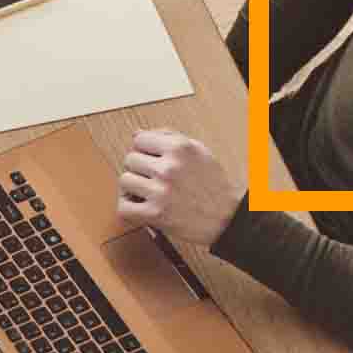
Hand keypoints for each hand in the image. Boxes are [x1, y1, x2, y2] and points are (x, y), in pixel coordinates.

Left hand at [114, 127, 241, 258]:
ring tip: (147, 193)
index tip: (150, 159)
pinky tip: (141, 207)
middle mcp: (169, 167)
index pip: (139, 139)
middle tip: (152, 179)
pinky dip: (129, 209)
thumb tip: (137, 133)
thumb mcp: (199, 151)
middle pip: (130, 159)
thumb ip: (168, 137)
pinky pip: (124, 207)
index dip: (143, 150)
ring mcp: (161, 191)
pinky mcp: (155, 214)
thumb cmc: (214, 185)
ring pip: (124, 181)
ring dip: (133, 188)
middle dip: (139, 169)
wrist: (228, 218)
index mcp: (180, 148)